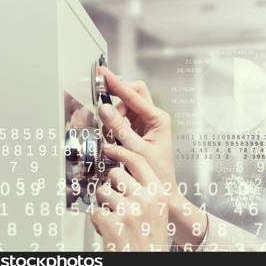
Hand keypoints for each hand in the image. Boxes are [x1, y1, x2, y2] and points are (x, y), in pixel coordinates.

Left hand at [90, 145, 168, 251]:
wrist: (146, 261)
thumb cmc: (151, 240)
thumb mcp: (158, 210)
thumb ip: (146, 190)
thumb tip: (124, 174)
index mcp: (158, 193)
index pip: (139, 162)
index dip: (122, 152)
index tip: (110, 148)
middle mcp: (146, 199)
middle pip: (115, 174)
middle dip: (111, 186)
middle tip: (116, 200)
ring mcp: (129, 210)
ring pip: (102, 192)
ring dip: (104, 205)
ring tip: (115, 218)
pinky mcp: (113, 223)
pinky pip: (95, 211)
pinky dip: (98, 221)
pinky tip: (110, 229)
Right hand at [98, 67, 176, 193]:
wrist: (162, 190)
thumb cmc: (156, 173)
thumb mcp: (136, 151)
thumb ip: (119, 129)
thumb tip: (104, 109)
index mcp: (158, 119)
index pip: (135, 94)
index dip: (117, 84)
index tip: (103, 74)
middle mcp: (153, 118)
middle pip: (131, 95)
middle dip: (116, 101)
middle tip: (103, 107)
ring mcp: (145, 124)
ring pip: (124, 108)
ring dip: (113, 118)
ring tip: (113, 137)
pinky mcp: (137, 131)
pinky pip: (121, 120)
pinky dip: (114, 126)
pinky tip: (115, 139)